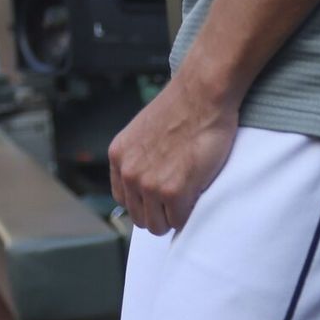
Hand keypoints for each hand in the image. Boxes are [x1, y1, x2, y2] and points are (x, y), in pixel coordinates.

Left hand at [107, 69, 238, 234]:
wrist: (201, 95)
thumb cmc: (182, 110)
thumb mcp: (144, 133)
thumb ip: (139, 157)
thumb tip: (146, 181)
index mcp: (119, 157)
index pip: (124, 200)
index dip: (146, 201)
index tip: (162, 196)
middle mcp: (128, 172)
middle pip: (140, 217)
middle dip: (160, 212)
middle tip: (181, 197)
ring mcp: (148, 184)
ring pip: (157, 225)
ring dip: (174, 216)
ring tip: (189, 195)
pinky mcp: (172, 192)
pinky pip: (179, 222)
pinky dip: (190, 214)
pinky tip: (197, 192)